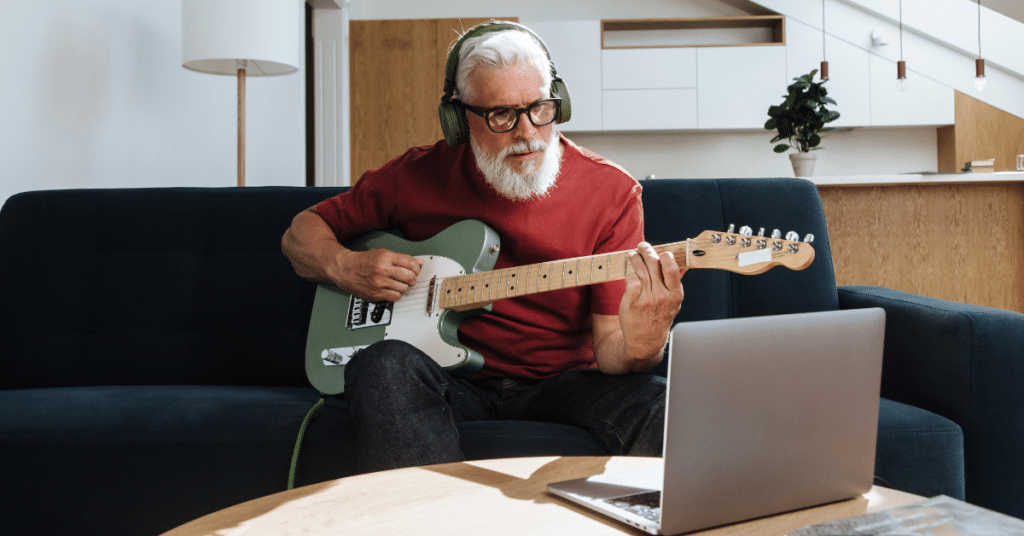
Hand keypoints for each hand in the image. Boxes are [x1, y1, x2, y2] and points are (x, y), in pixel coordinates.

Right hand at [337, 248, 423, 301]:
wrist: (345, 269)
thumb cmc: (363, 261)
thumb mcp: (382, 253)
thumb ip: (401, 258)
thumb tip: (418, 262)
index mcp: (385, 257)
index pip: (411, 263)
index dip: (416, 268)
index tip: (415, 269)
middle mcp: (383, 269)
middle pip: (410, 277)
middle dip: (413, 278)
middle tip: (409, 278)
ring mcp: (379, 282)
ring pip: (404, 288)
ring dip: (404, 286)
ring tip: (398, 283)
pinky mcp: (376, 294)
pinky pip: (396, 296)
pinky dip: (397, 294)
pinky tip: (392, 289)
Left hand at [619, 242, 684, 360]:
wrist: (645, 341)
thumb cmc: (659, 318)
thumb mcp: (674, 303)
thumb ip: (675, 283)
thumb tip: (683, 265)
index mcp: (674, 294)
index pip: (672, 268)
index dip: (665, 256)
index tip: (661, 252)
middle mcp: (661, 296)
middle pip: (653, 264)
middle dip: (647, 251)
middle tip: (642, 246)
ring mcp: (646, 299)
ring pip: (640, 270)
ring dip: (635, 258)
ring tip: (633, 254)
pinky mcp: (632, 302)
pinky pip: (630, 280)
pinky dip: (629, 274)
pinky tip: (629, 272)